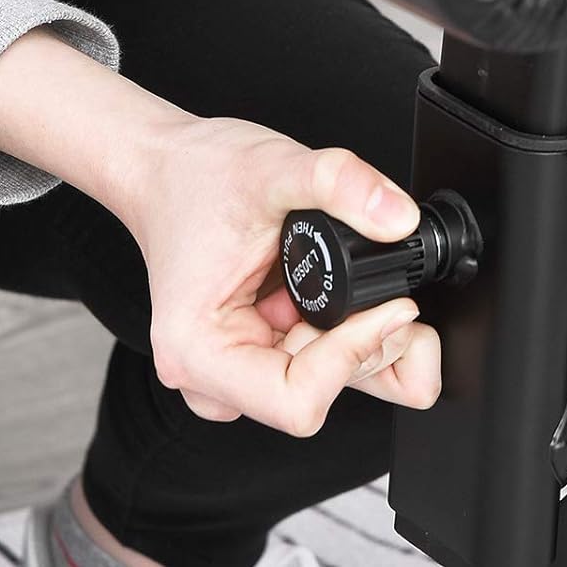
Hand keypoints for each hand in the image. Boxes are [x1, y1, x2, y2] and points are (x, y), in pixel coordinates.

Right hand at [123, 117, 441, 432]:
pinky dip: (350, 336)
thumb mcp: (274, 166)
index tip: (389, 307)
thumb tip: (398, 217)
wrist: (168, 166)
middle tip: (392, 294)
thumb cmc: (197, 175)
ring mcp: (237, 364)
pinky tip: (354, 297)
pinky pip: (318, 367)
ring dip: (364, 344)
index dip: (354, 356)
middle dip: (368, 347)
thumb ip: (340, 183)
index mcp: (198, 350)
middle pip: (317, 397)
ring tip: (371, 291)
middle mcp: (212, 373)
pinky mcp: (259, 348)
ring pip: (324, 387)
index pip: (296, 400)